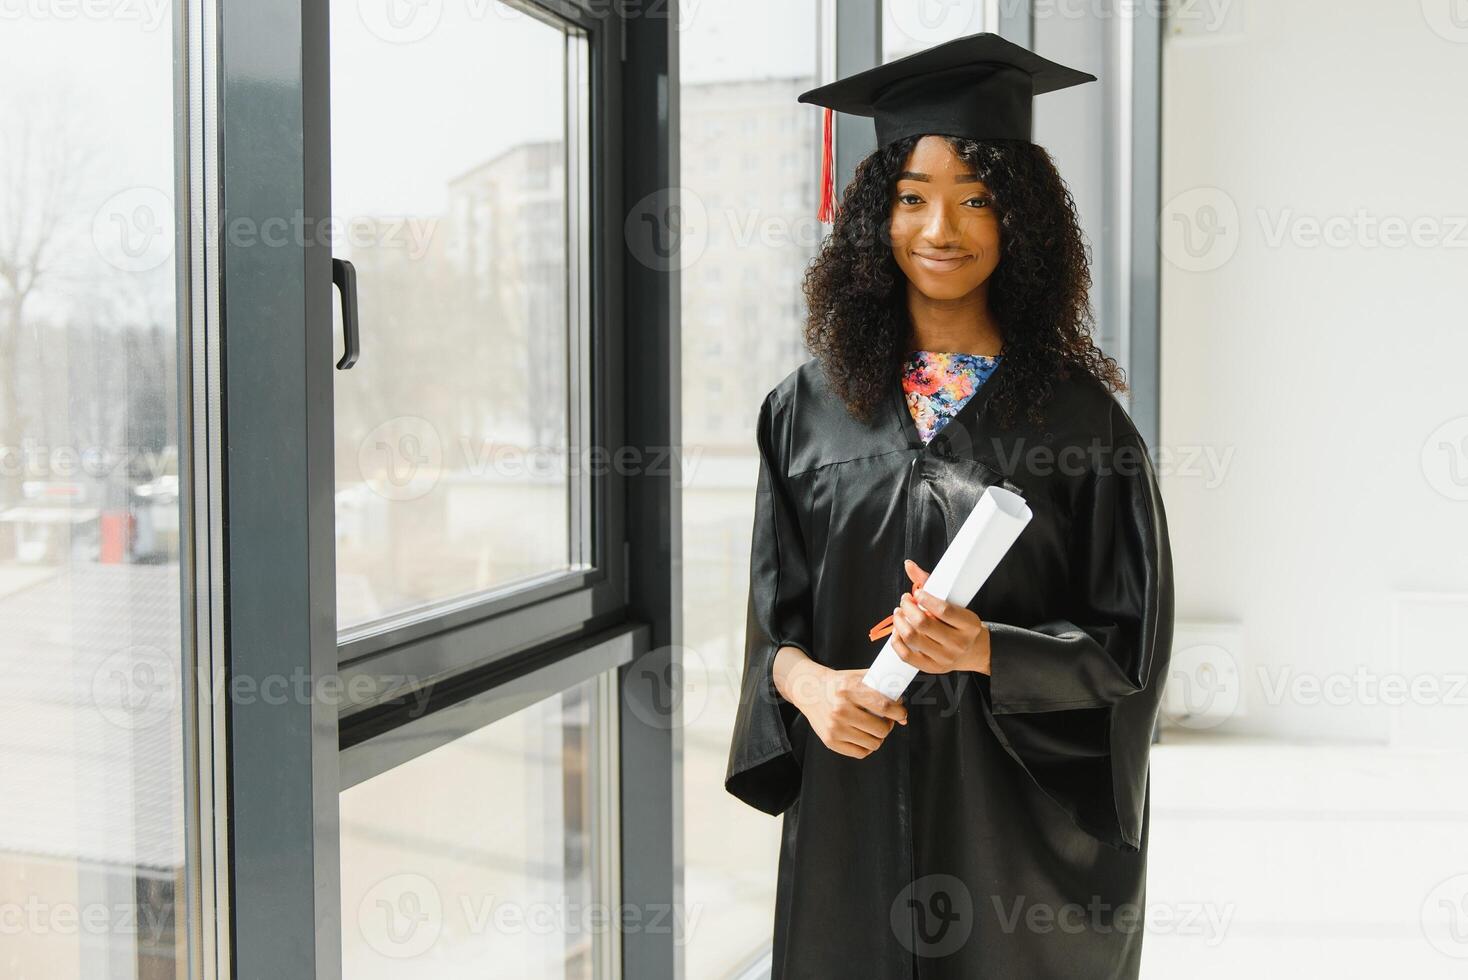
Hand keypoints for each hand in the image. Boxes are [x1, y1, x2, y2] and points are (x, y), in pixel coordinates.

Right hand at [774, 648, 907, 758]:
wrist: (809, 690)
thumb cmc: (839, 684)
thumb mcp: (858, 677)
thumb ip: (883, 688)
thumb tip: (903, 715)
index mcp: (850, 689)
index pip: (884, 705)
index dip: (899, 713)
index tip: (901, 714)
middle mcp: (841, 709)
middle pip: (881, 729)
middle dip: (888, 726)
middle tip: (885, 721)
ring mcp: (834, 727)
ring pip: (873, 744)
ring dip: (878, 737)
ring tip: (873, 728)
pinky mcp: (830, 741)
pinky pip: (860, 752)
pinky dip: (866, 747)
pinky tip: (863, 736)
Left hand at [890, 559, 991, 674]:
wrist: (973, 651)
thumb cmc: (961, 624)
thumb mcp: (955, 603)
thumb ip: (931, 582)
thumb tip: (909, 565)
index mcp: (969, 625)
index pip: (943, 610)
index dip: (925, 598)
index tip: (917, 592)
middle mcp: (958, 643)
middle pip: (923, 623)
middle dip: (908, 608)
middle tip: (905, 601)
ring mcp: (944, 658)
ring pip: (912, 637)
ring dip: (899, 621)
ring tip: (899, 613)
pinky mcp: (932, 667)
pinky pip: (906, 655)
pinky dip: (896, 641)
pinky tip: (897, 631)